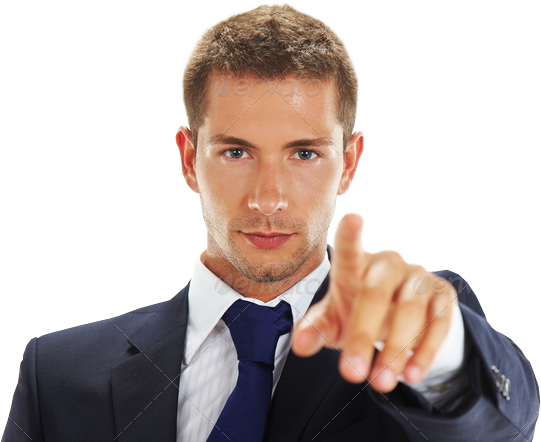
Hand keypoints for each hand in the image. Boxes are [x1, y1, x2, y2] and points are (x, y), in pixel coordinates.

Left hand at [291, 213, 457, 391]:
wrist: (400, 319)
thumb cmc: (359, 312)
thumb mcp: (335, 320)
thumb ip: (316, 328)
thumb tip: (299, 344)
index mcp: (357, 265)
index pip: (350, 249)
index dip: (351, 234)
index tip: (353, 217)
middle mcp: (388, 264)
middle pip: (375, 292)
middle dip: (362, 335)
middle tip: (351, 373)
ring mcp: (419, 277)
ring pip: (409, 308)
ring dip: (395, 349)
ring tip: (381, 383)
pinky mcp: (443, 296)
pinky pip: (438, 323)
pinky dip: (425, 351)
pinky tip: (411, 375)